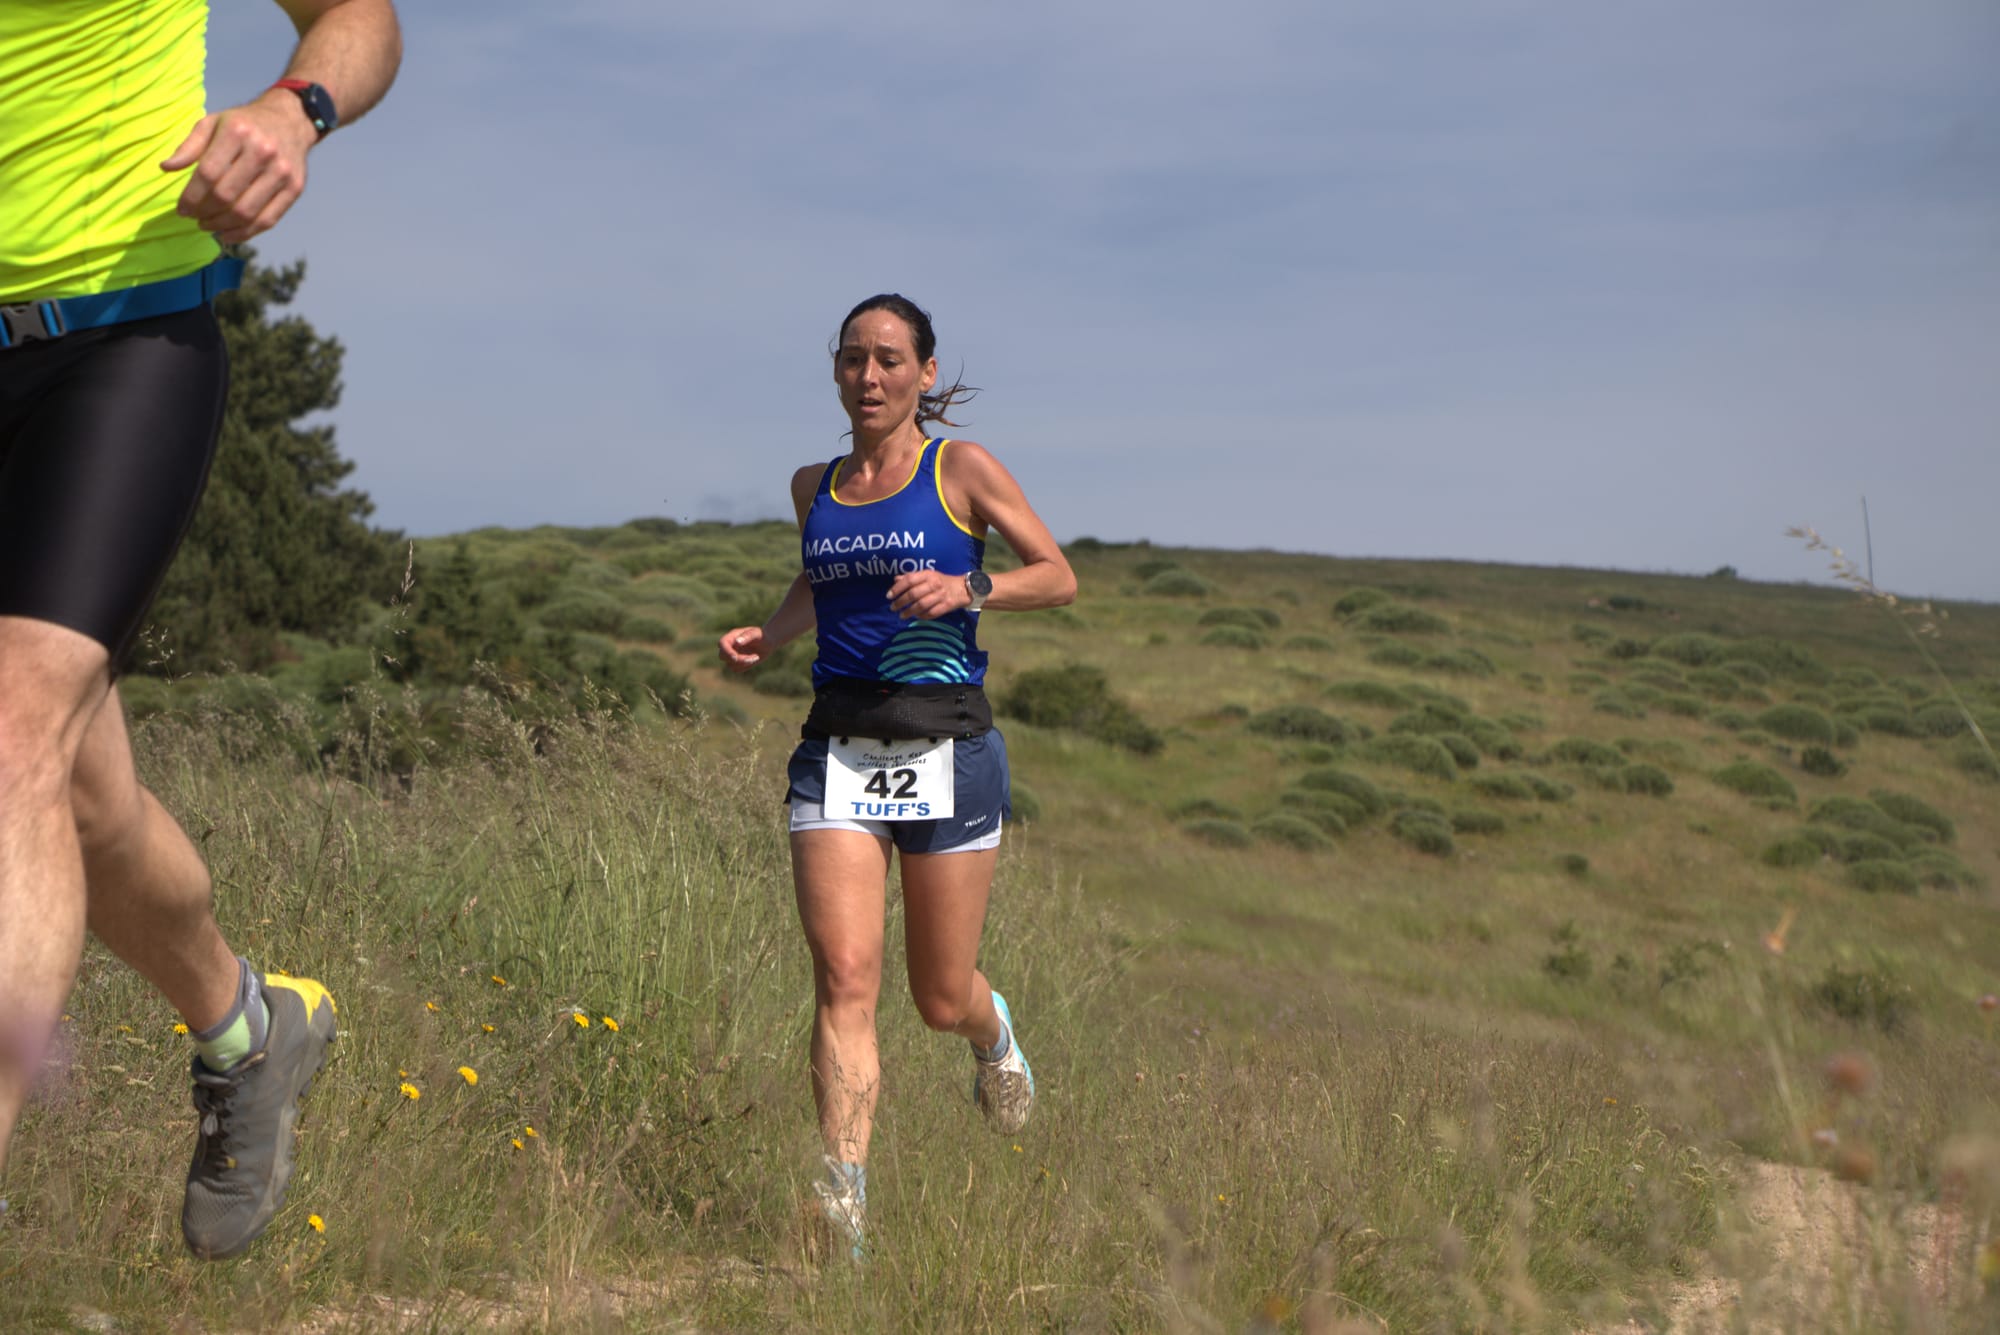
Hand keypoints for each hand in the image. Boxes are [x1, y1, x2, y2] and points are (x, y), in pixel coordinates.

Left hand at [161, 90, 317, 244]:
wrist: (289, 121)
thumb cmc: (243, 124)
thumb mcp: (212, 124)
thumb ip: (189, 146)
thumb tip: (166, 168)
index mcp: (237, 132)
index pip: (208, 174)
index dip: (191, 196)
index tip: (181, 209)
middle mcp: (262, 151)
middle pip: (226, 195)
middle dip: (204, 212)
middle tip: (193, 218)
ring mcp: (282, 172)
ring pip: (246, 212)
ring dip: (221, 225)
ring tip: (208, 225)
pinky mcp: (295, 188)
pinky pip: (268, 220)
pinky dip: (245, 233)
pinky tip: (227, 234)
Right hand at [718, 626, 766, 671]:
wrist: (768, 643)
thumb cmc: (762, 635)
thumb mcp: (757, 633)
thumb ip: (748, 636)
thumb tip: (737, 642)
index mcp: (732, 636)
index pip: (722, 643)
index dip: (726, 651)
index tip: (736, 657)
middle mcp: (730, 646)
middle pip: (722, 656)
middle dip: (736, 659)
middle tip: (750, 658)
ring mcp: (732, 655)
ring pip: (730, 665)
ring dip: (743, 663)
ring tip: (756, 657)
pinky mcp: (737, 663)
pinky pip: (736, 670)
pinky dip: (745, 667)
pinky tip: (754, 660)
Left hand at [887, 570, 969, 620]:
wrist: (963, 588)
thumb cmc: (941, 581)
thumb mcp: (927, 575)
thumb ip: (912, 577)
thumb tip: (896, 580)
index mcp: (928, 574)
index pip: (909, 580)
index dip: (897, 588)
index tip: (888, 596)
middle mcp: (934, 584)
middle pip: (913, 594)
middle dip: (900, 602)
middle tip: (893, 607)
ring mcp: (941, 595)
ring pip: (921, 605)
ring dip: (909, 612)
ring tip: (902, 615)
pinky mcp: (946, 606)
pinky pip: (931, 613)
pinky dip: (921, 616)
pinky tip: (916, 617)